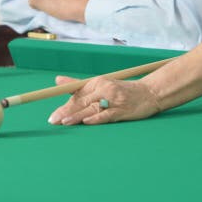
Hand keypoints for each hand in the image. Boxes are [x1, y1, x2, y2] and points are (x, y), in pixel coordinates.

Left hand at [47, 76, 162, 124]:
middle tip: (53, 120)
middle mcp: (104, 89)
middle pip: (82, 102)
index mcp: (97, 83)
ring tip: (65, 122)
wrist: (149, 93)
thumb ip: (78, 86)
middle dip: (67, 112)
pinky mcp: (122, 110)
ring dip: (78, 116)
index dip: (64, 105)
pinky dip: (97, 118)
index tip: (52, 116)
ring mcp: (113, 100)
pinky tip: (87, 121)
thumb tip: (57, 80)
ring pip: (92, 109)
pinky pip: (107, 114)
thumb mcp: (100, 85)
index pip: (77, 94)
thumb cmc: (122, 91)